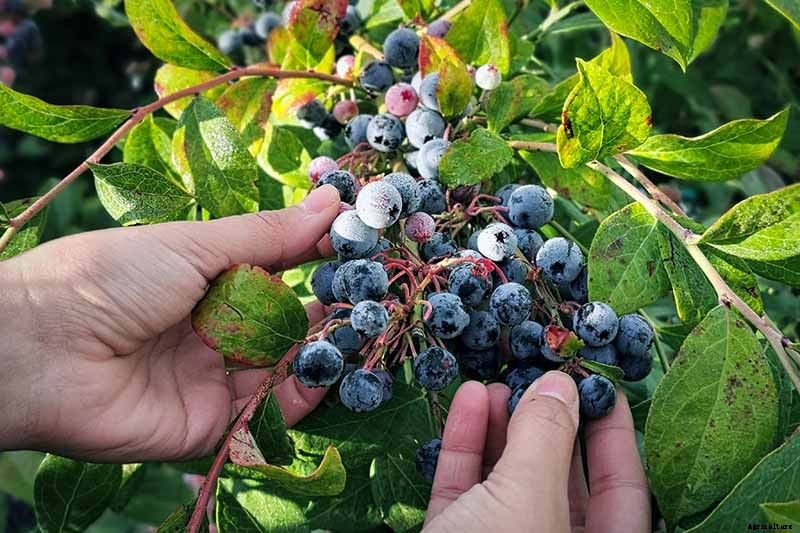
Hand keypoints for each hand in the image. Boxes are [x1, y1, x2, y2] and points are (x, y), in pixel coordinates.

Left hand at [0, 185, 340, 461]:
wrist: (42, 352)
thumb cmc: (112, 280)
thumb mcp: (195, 245)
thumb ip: (269, 235)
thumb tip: (332, 202)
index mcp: (204, 280)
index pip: (275, 267)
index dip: (316, 255)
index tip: (361, 241)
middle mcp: (212, 329)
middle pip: (283, 320)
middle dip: (327, 305)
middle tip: (372, 290)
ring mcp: (213, 378)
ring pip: (282, 366)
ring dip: (322, 349)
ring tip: (360, 326)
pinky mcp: (211, 424)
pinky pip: (268, 413)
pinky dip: (302, 395)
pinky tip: (327, 370)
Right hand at [424, 372, 650, 532]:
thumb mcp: (527, 500)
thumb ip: (546, 439)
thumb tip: (561, 385)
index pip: (625, 491)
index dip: (615, 435)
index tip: (601, 386)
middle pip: (563, 479)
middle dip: (547, 422)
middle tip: (539, 376)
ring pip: (509, 479)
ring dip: (501, 426)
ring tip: (495, 383)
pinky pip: (466, 487)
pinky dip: (465, 444)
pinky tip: (467, 401)